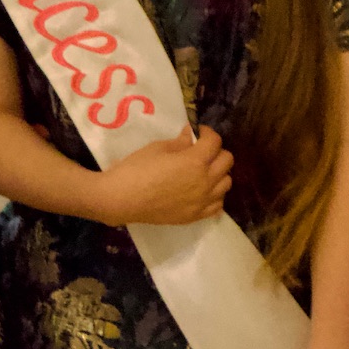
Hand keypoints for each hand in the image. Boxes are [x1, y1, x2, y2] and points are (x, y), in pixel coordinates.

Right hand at [92, 127, 233, 226]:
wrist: (122, 199)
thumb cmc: (137, 169)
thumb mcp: (158, 148)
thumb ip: (180, 143)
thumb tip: (190, 136)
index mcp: (196, 161)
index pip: (215, 141)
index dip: (207, 133)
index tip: (198, 132)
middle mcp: (205, 181)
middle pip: (227, 161)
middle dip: (216, 151)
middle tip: (201, 150)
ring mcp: (202, 201)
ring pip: (226, 183)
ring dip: (219, 173)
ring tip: (204, 171)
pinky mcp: (195, 216)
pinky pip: (218, 205)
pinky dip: (215, 195)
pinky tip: (203, 191)